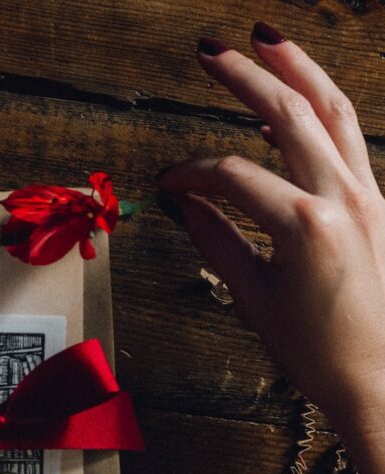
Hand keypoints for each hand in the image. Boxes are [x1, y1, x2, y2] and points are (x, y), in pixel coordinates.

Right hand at [156, 23, 384, 473]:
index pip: (232, 177)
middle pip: (289, 115)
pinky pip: (347, 140)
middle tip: (210, 51)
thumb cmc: (318, 350)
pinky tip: (292, 107)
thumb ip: (216, 241)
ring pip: (331, 112)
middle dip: (247, 77)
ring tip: (265, 40)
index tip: (165, 181)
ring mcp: (367, 195)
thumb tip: (183, 203)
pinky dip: (319, 112)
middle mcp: (343, 198)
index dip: (190, 173)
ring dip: (297, 71)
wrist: (377, 378)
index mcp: (306, 227)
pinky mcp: (375, 202)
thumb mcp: (254, 298)